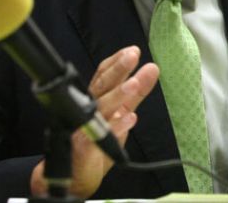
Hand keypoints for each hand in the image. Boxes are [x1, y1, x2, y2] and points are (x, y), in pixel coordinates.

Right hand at [30, 45, 159, 197]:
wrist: (76, 177)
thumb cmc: (96, 145)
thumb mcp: (121, 115)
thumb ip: (135, 94)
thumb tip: (151, 70)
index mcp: (96, 99)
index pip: (103, 75)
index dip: (117, 61)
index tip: (133, 50)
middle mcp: (88, 109)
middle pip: (102, 85)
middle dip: (117, 69)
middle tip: (132, 55)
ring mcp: (84, 127)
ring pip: (101, 107)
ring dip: (117, 95)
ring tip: (134, 84)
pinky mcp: (84, 147)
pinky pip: (99, 135)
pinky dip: (115, 127)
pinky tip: (129, 119)